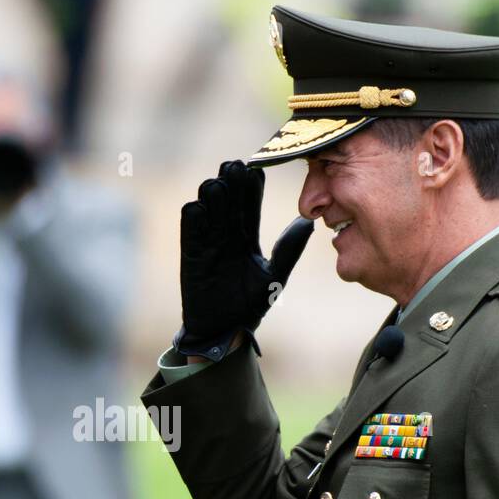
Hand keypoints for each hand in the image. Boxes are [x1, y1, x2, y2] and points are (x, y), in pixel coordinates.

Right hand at [176, 160, 314, 358]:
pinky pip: (190, 231)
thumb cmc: (251, 306)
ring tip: (216, 185)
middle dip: (229, 182)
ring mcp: (207, 243)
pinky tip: (198, 209)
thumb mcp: (275, 277)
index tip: (256, 169)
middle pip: (228, 200)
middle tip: (233, 166)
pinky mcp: (191, 255)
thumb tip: (308, 222)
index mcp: (247, 236)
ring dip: (211, 196)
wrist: (225, 331)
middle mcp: (227, 235)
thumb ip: (288, 249)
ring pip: (208, 209)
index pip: (250, 204)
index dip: (251, 186)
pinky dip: (193, 218)